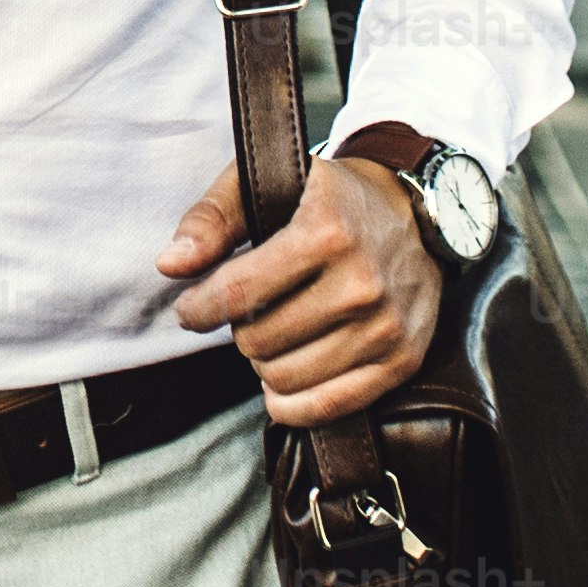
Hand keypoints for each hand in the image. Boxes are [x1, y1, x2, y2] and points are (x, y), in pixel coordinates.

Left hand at [156, 156, 442, 425]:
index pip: (240, 291)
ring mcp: (385, 325)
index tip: (190, 309)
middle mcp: (361, 281)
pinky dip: (293, 404)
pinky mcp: (402, 358)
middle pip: (260, 341)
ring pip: (287, 377)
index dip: (201, 307)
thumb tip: (171, 264)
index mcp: (326, 230)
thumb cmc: (330, 196)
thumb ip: (211, 219)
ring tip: (270, 338)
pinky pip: (330, 406)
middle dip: (239, 330)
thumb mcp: (265, 180)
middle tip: (247, 314)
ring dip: (264, 364)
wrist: (416, 210)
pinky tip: (280, 384)